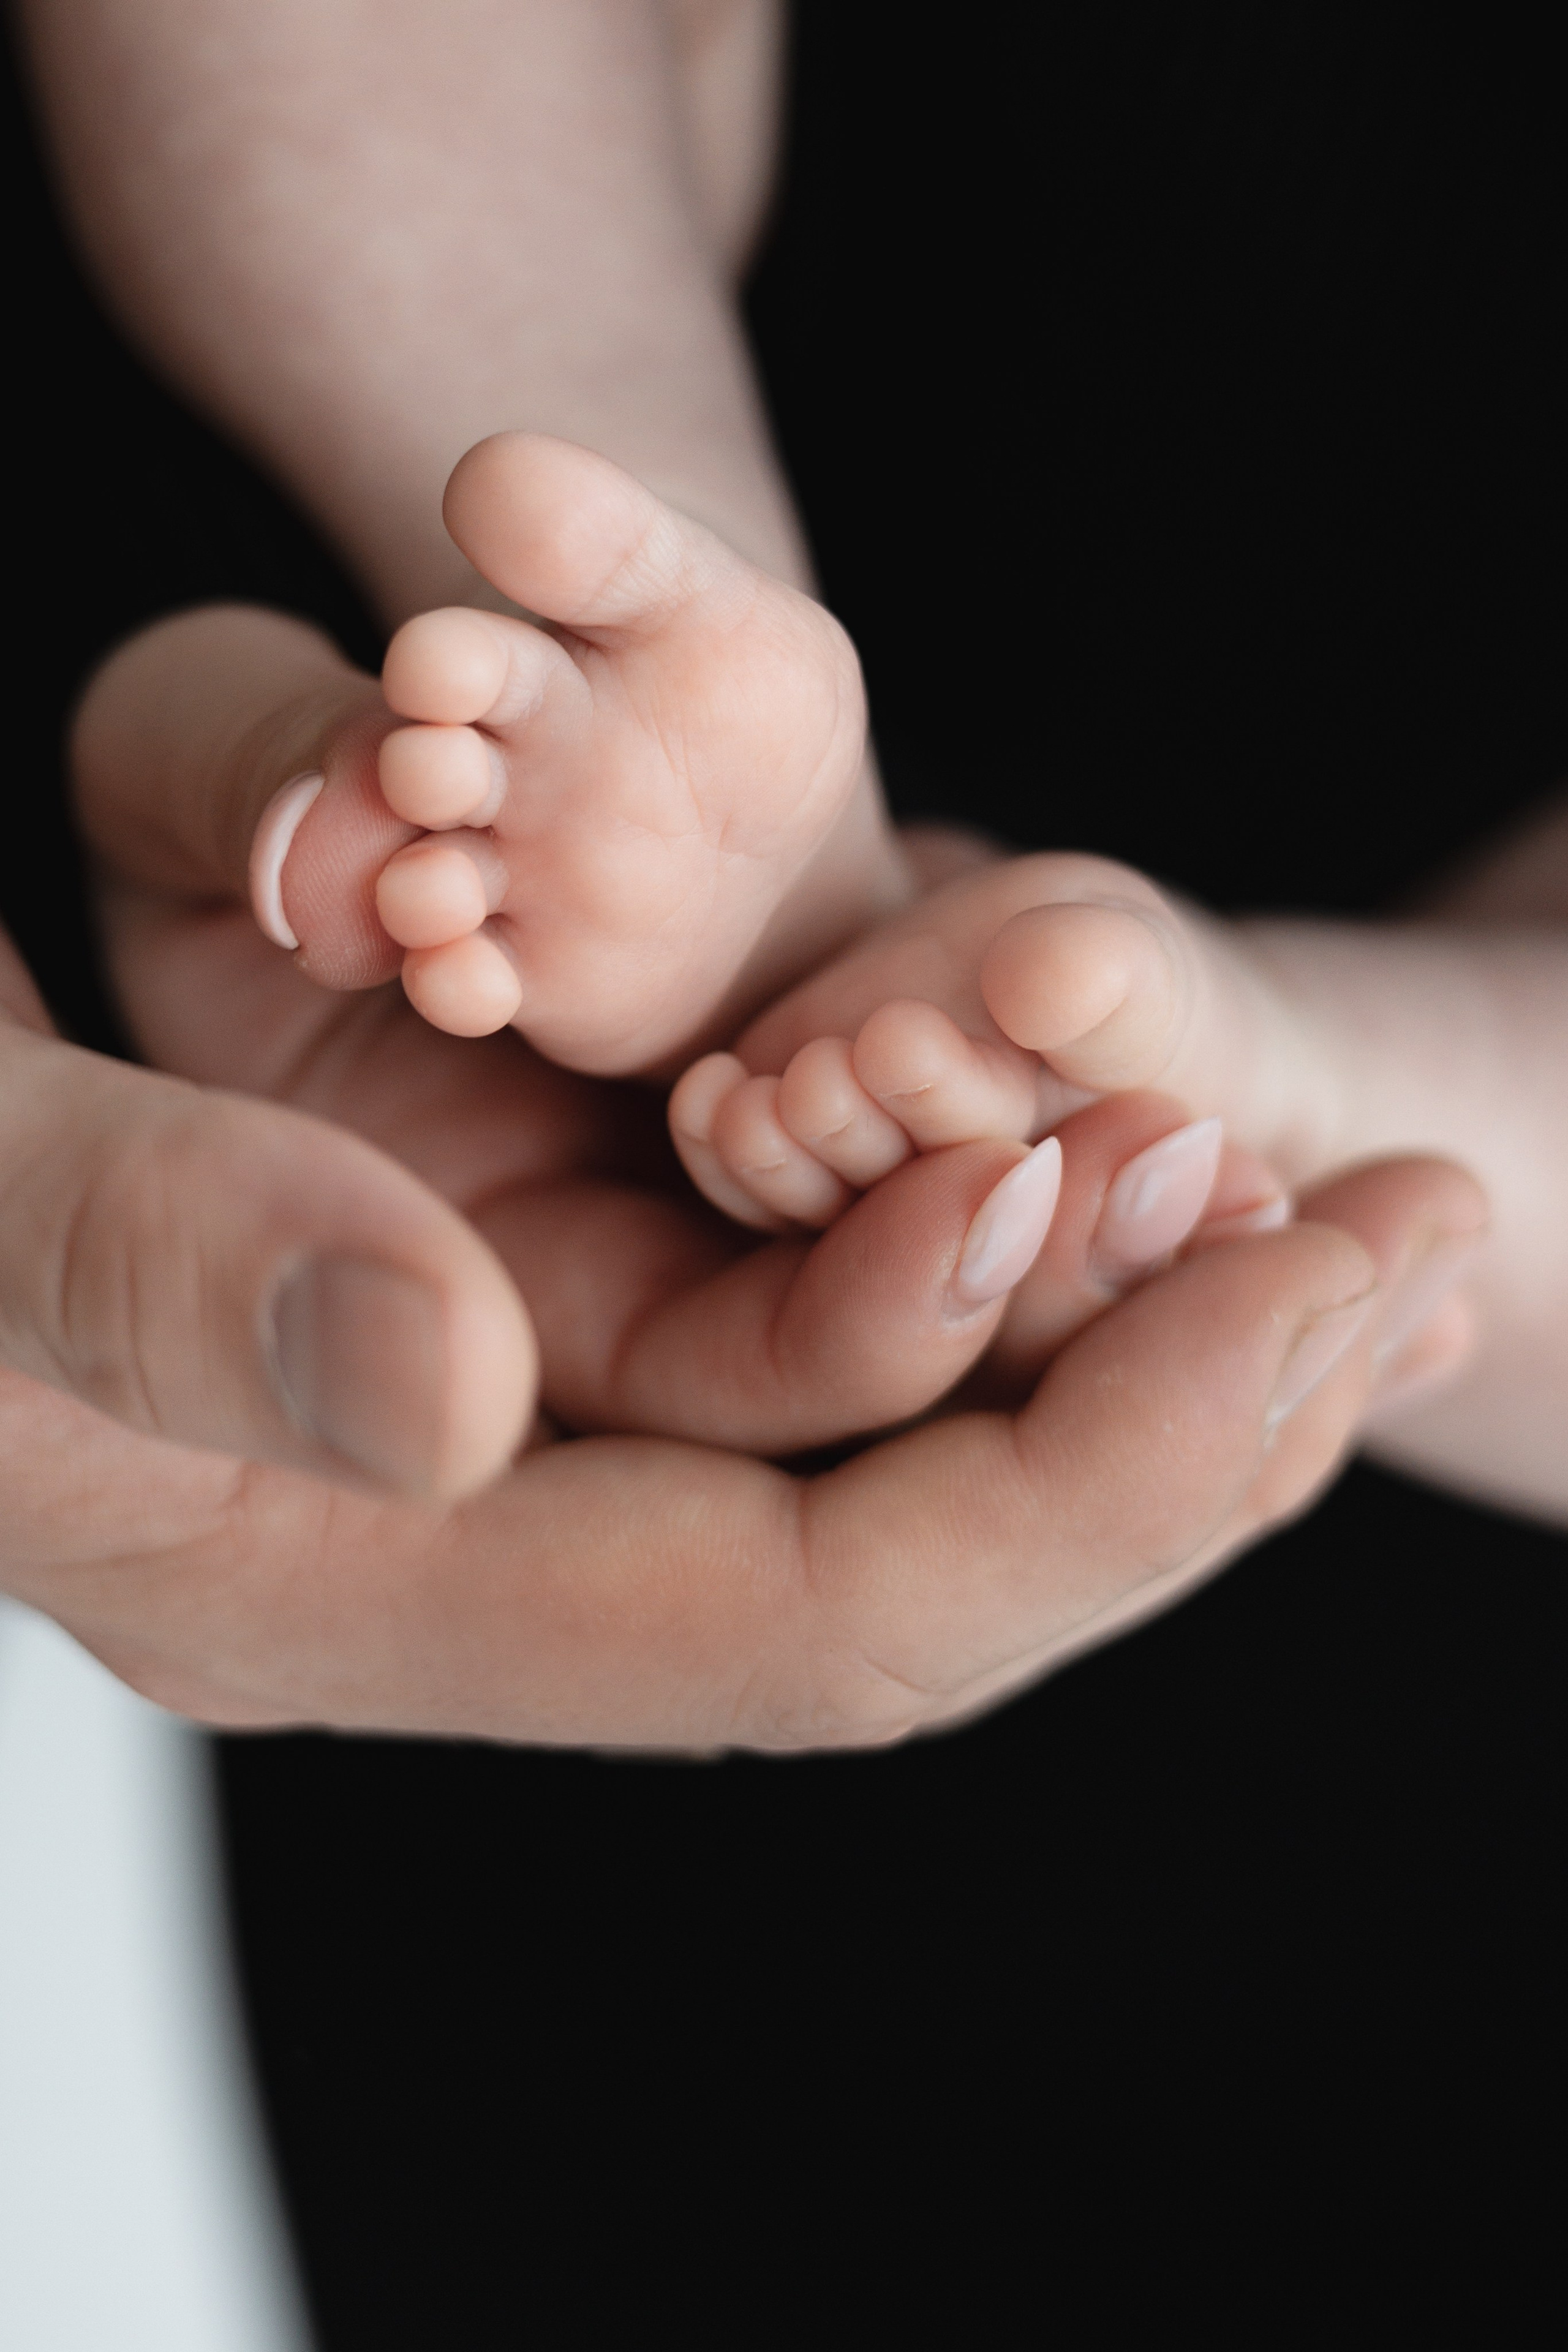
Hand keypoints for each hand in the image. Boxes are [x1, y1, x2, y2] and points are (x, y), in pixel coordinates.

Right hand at [1, 961, 1482, 1741]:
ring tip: (1341, 1193)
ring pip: (889, 1435)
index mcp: (333, 1574)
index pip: (795, 1615)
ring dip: (1125, 1313)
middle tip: (1411, 1235)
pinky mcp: (517, 1286)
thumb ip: (141, 1270)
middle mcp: (459, 1533)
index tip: (1301, 1300)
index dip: (1074, 1486)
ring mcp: (503, 1419)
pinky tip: (1129, 1139)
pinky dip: (990, 1227)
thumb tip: (445, 1376)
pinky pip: (812, 1311)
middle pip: (903, 1552)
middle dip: (1177, 1413)